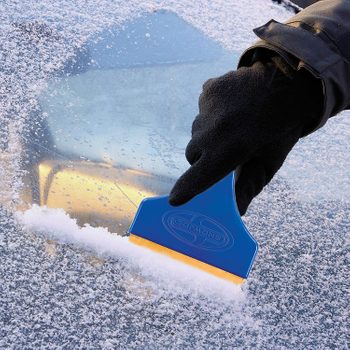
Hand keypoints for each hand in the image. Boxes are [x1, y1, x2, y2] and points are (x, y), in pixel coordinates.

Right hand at [169, 56, 322, 214]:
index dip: (185, 190)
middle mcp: (214, 130)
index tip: (174, 200)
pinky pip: (202, 110)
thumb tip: (238, 212)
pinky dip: (212, 113)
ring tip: (231, 125)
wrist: (288, 82)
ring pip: (196, 131)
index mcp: (231, 150)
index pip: (199, 176)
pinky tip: (231, 108)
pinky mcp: (208, 90)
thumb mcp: (269, 161)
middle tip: (222, 152)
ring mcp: (208, 107)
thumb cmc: (281, 129)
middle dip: (202, 158)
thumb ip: (249, 187)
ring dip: (207, 134)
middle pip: (192, 154)